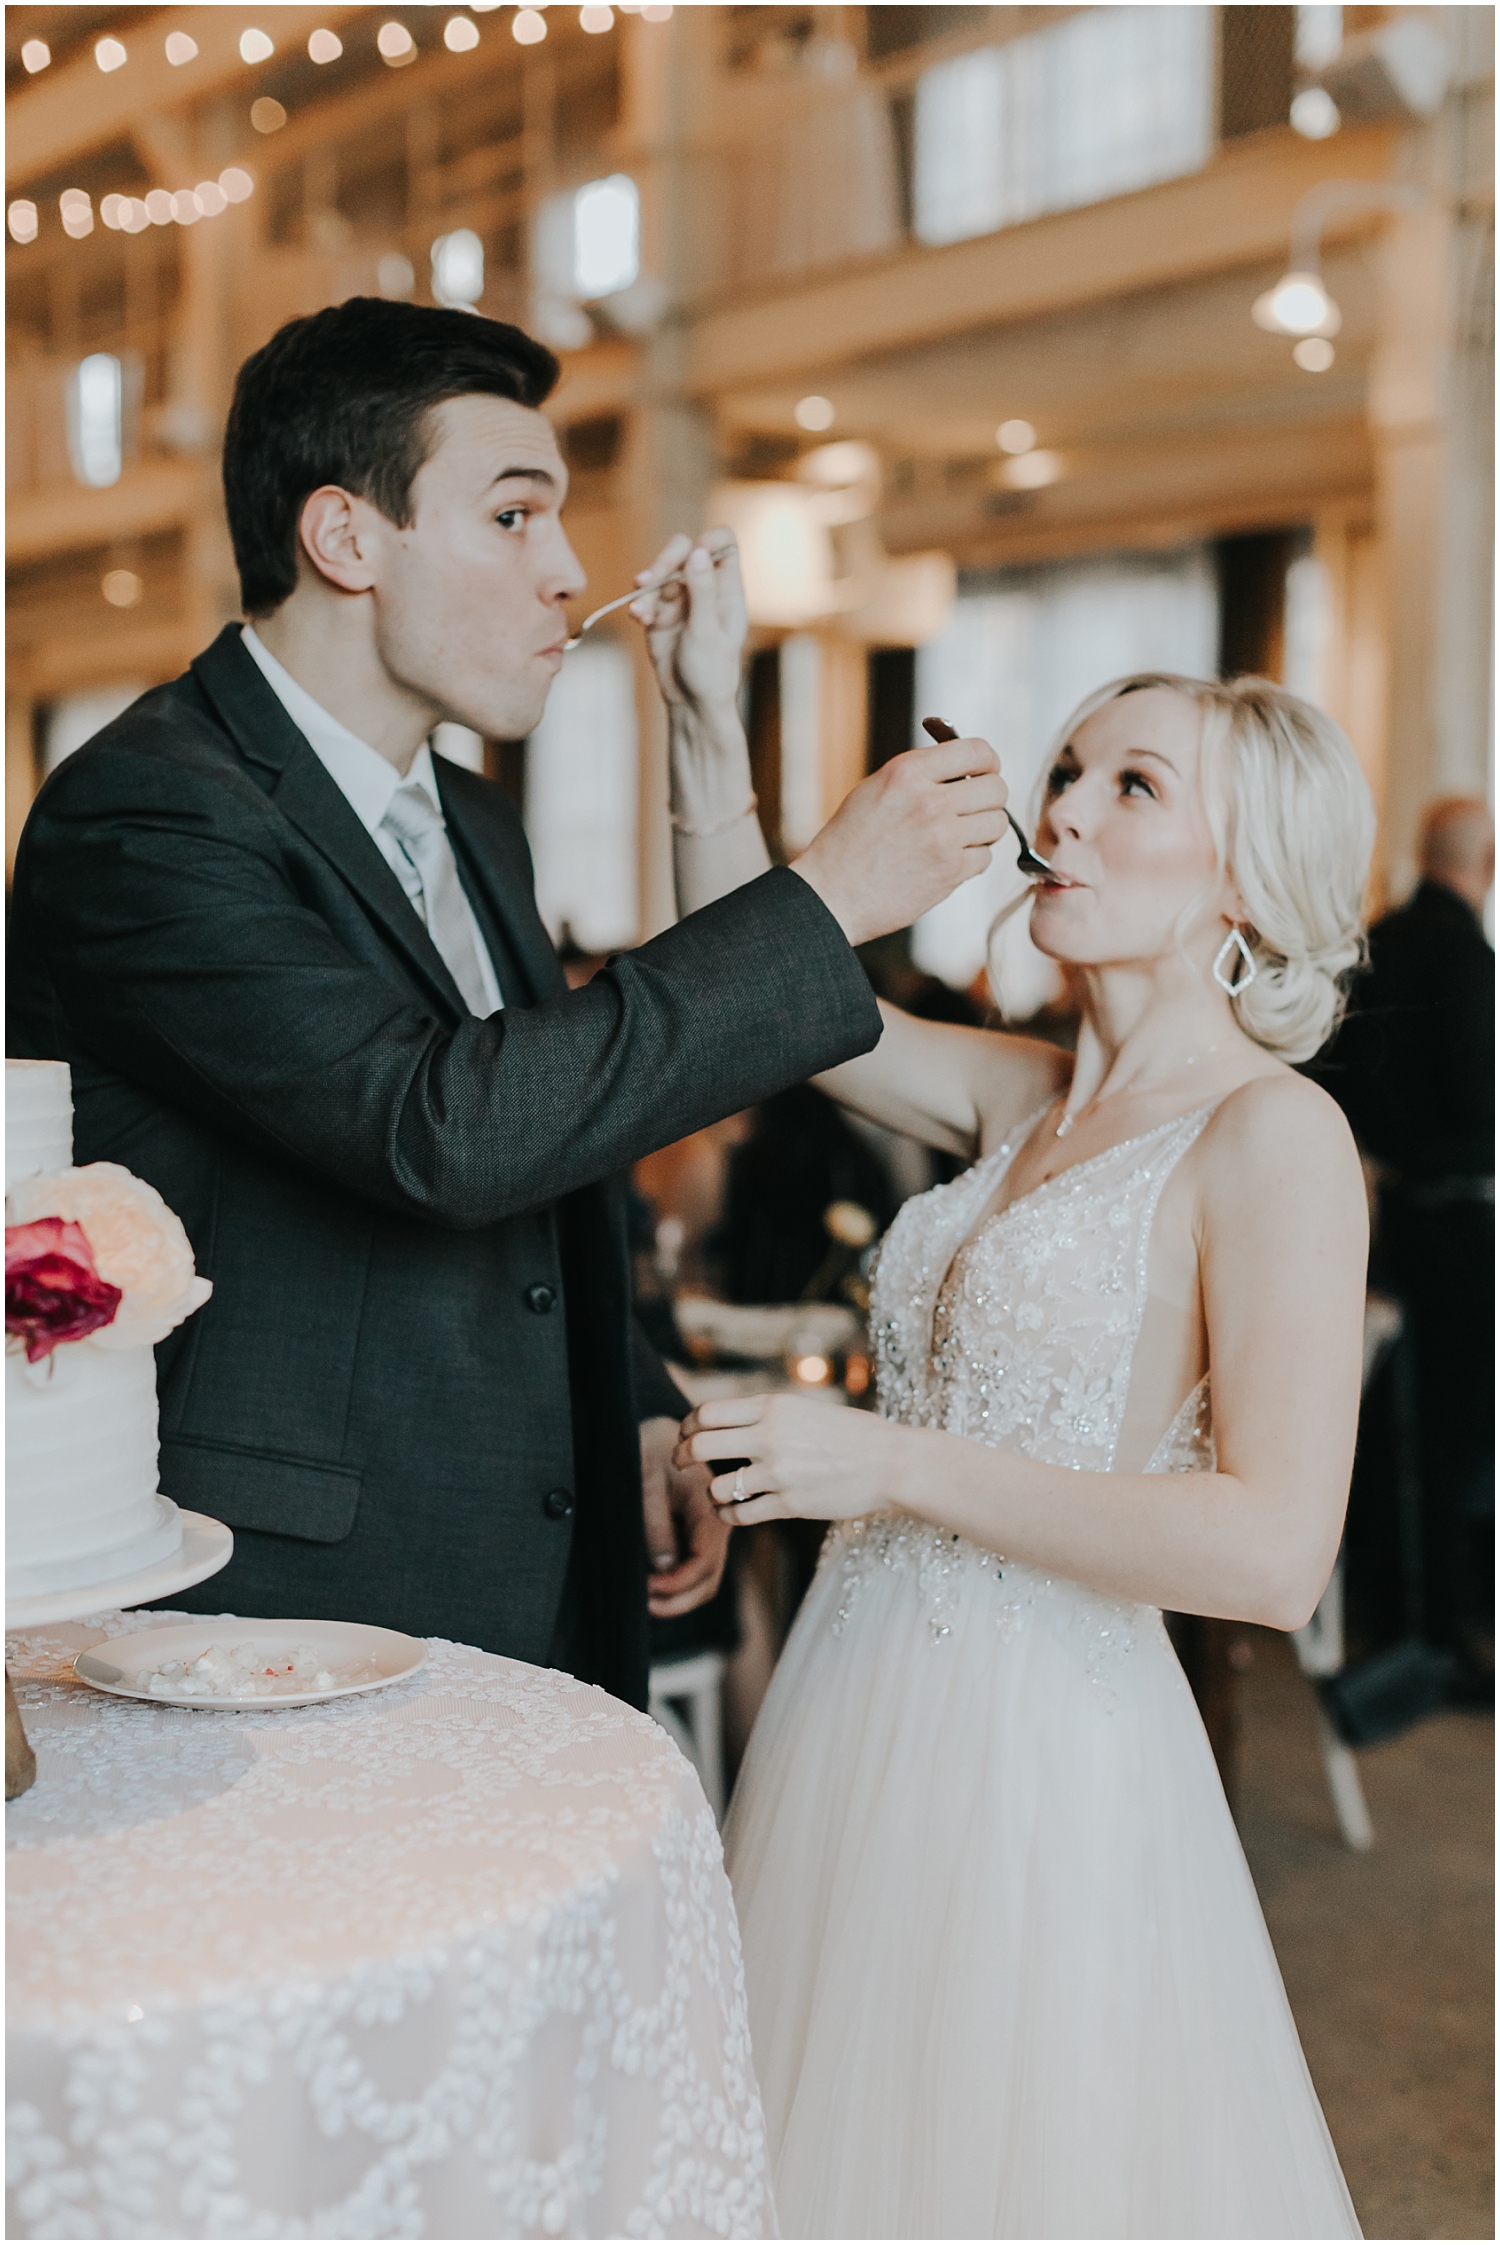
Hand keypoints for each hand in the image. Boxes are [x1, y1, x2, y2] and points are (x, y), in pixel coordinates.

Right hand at [632, 530, 747, 716]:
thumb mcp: (707, 631)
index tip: (694, 554)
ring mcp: (680, 600)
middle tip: (648, 580)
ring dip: (646, 586)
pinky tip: (639, 620)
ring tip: (640, 611)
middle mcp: (704, 588)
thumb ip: (702, 591)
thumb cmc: (712, 672)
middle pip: (684, 550)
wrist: (691, 704)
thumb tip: (698, 552)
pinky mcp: (659, 614)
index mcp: (726, 589)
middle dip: (665, 561)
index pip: (724, 544)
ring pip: (660, 572)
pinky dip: (639, 604)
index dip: (709, 540)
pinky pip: (645, 597)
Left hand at [641, 1414, 730, 1616]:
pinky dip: (677, 1586)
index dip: (677, 1584)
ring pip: (705, 1581)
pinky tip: (653, 1585)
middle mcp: (717, 1527)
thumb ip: (656, 1524)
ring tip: (646, 1599)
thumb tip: (664, 1566)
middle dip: (678, 1600)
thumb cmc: (649, 1451)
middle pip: (709, 1581)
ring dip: (678, 1597)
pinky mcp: (699, 1537)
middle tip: (644, 1603)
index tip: (647, 1588)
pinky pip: (696, 1571)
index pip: (704, 1563)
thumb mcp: (647, 1483)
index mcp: (709, 1511)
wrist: (657, 1432)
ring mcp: (710, 1535)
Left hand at [674, 1392, 906, 1527]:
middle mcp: (770, 1436)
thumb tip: (727, 1420)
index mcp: (773, 1406)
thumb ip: (768, 1414)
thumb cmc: (853, 1435)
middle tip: (679, 1464)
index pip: (708, 1412)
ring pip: (716, 1487)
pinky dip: (728, 1516)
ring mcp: (778, 1472)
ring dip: (710, 1493)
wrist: (891, 1463)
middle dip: (682, 1456)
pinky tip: (731, 1513)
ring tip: (717, 1495)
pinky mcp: (789, 1504)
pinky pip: (739, 1514)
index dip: (687, 1426)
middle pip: (700, 1446)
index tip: (684, 1435)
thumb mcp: (806, 1409)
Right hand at [793, 737, 1009, 948]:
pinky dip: (971, 861)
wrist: (830, 894)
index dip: (988, 762)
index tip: (986, 772)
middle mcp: (928, 800)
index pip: (977, 751)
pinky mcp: (950, 871)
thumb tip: (965, 770)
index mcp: (907, 772)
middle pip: (997, 788)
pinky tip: (946, 862)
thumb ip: (920, 775)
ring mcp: (942, 837)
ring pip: (997, 823)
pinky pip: (985, 857)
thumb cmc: (848, 844)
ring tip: (958, 838)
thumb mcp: (876, 789)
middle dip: (990, 799)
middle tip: (974, 810)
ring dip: (983, 831)